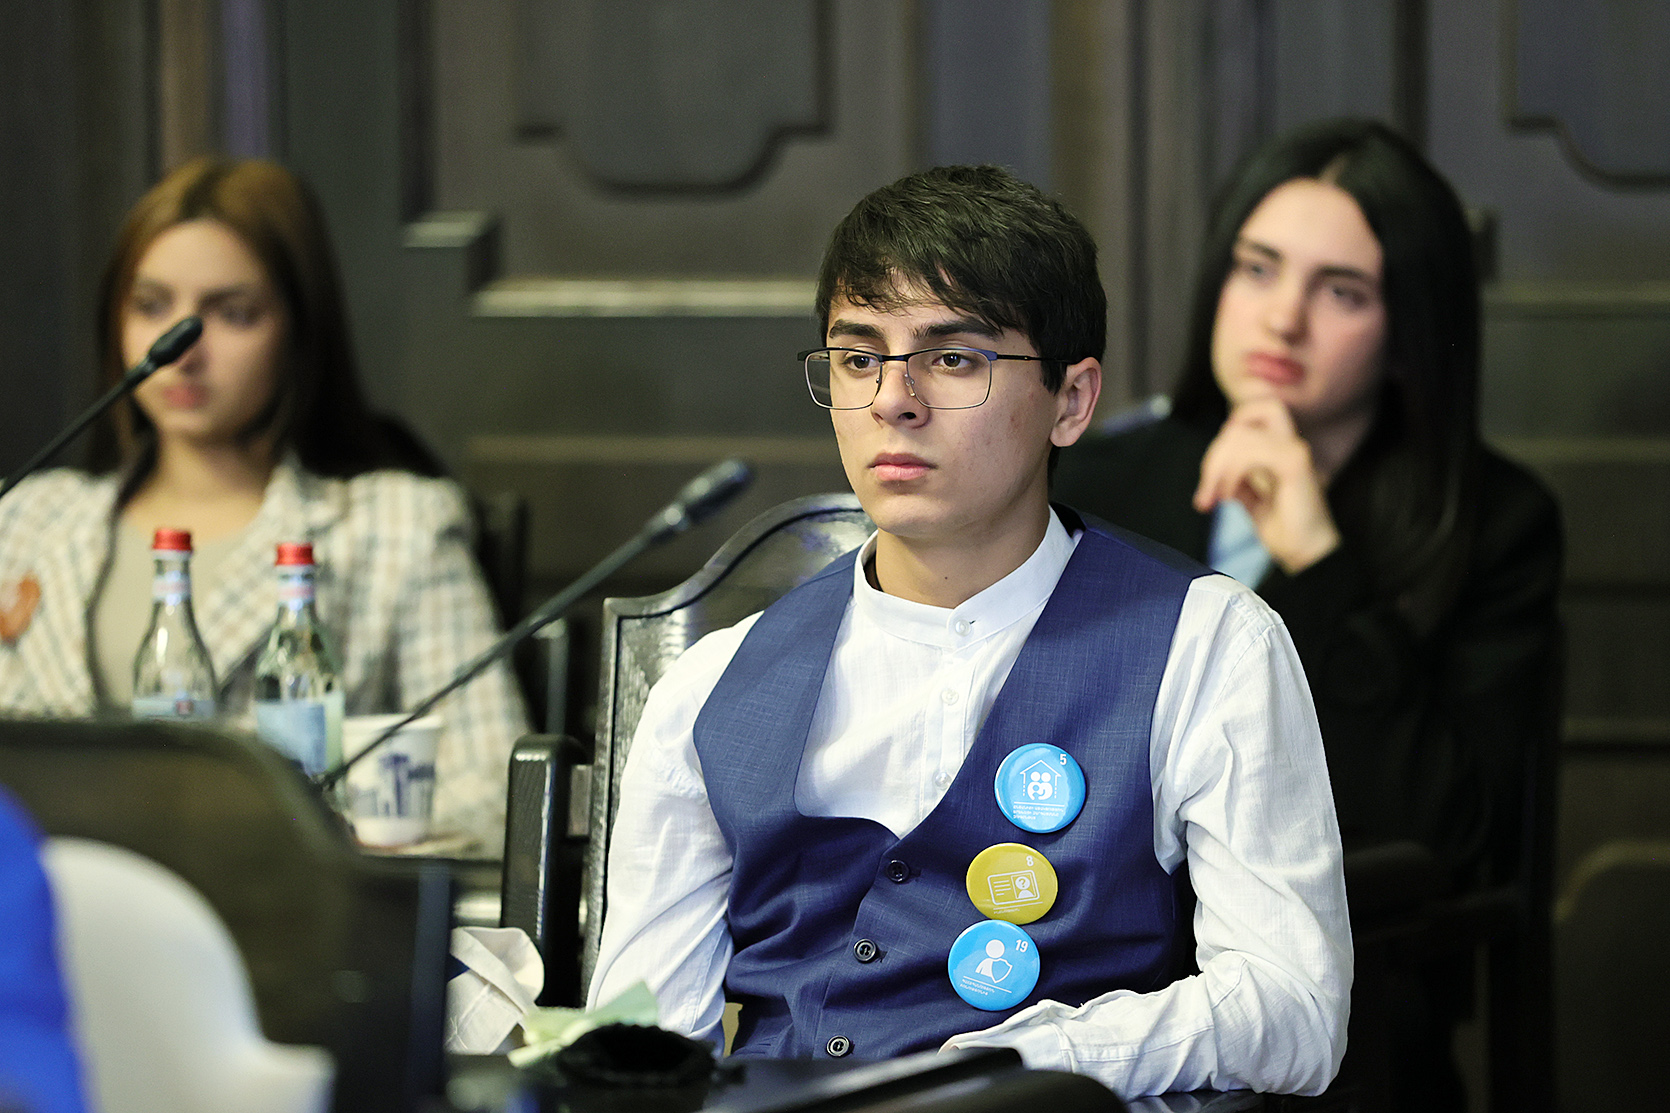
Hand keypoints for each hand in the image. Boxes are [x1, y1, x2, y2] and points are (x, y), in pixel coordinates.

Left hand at [1193, 398, 1340, 573]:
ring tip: (1215, 497)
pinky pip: (1250, 453)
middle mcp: (1289, 443)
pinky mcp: (1294, 465)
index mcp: (1281, 446)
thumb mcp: (1250, 496)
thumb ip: (1236, 476)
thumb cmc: (1282, 528)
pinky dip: (1231, 473)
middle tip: (1206, 489)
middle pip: (1243, 416)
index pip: (1254, 409)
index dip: (1230, 428)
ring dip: (1216, 466)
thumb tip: (1213, 469)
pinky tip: (1229, 497)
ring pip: (1239, 433)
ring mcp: (1294, 451)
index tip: (1217, 466)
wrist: (1305, 553)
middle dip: (1214, 452)